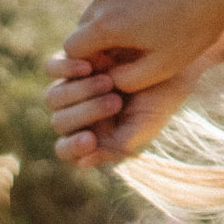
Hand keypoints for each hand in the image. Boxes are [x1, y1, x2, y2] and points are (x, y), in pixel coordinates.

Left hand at [44, 50, 201, 166]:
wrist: (171, 59)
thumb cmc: (162, 97)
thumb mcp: (147, 124)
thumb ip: (121, 145)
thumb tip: (83, 163)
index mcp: (94, 134)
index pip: (67, 149)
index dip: (73, 147)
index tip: (90, 139)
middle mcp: (78, 113)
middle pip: (60, 123)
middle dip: (86, 113)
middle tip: (116, 101)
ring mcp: (71, 87)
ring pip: (53, 98)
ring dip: (80, 92)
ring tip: (110, 81)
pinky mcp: (70, 61)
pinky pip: (52, 68)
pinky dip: (67, 69)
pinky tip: (89, 66)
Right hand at [62, 0, 223, 95]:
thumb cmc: (196, 29)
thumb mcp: (165, 67)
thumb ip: (128, 80)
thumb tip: (108, 77)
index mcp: (107, 25)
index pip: (74, 48)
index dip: (90, 61)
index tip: (113, 66)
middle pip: (86, 23)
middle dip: (102, 38)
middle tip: (133, 48)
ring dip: (118, 14)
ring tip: (153, 24)